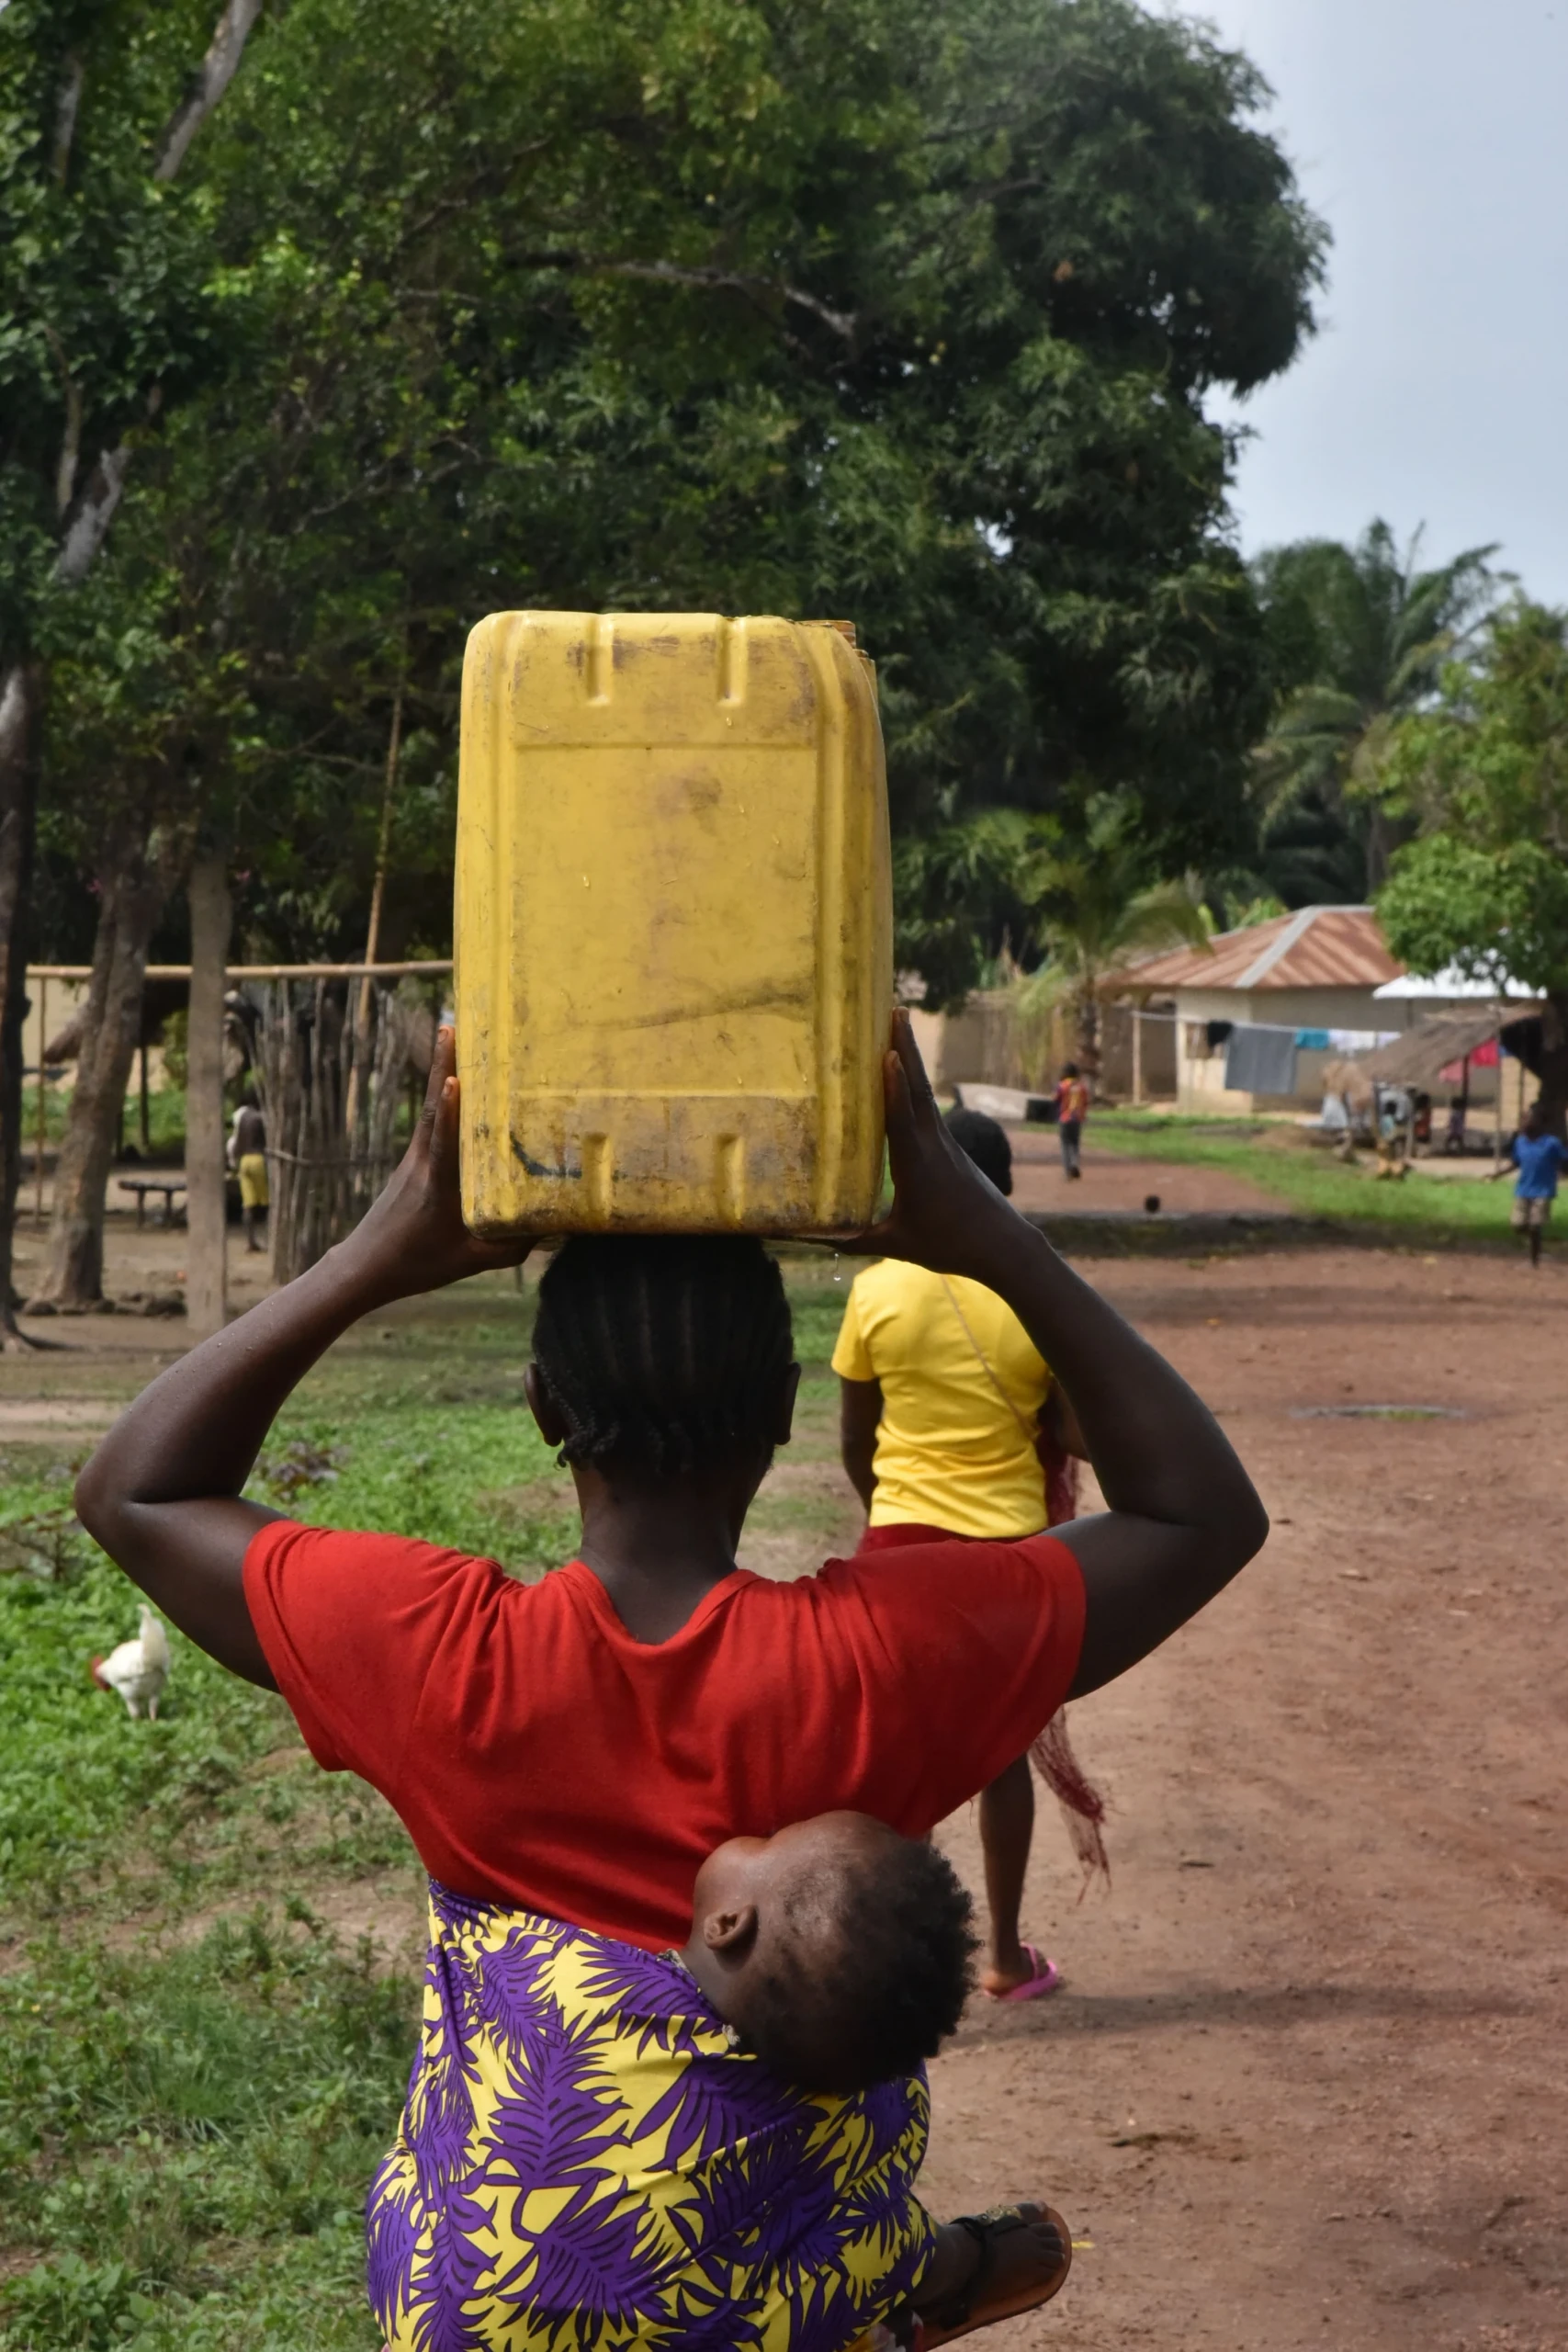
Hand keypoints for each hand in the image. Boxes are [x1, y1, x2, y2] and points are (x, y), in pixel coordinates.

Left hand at [342, 1026, 529, 1299]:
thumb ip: (514, 1245)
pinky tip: (451, 1077)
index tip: (454, 1080)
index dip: (449, 1111)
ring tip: (450, 1033)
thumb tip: (558, 1225)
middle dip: (442, 1065)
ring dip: (440, 1069)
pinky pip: (430, 1119)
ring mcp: (414, 1157)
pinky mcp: (412, 1159)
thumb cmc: (419, 1265)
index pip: (442, 1142)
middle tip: (451, 1025)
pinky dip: (441, 1094)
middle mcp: (423, 1162)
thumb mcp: (471, 1262)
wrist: (366, 1265)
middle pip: (433, 1107)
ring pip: (429, 1107)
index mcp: (437, 1186)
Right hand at [830, 1012, 1023, 1278]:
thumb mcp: (897, 1244)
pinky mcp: (951, 1146)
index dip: (895, 1087)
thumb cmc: (949, 1245)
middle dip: (908, 1046)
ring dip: (913, 1056)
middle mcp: (933, 1145)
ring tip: (900, 1022)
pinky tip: (906, 1072)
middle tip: (896, 1008)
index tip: (890, 1052)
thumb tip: (807, 1235)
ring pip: (925, 1092)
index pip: (903, 1120)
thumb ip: (853, 1238)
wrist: (1002, 1245)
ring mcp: (945, 1142)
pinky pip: (927, 1107)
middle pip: (918, 1088)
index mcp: (917, 1166)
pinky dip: (914, 1083)